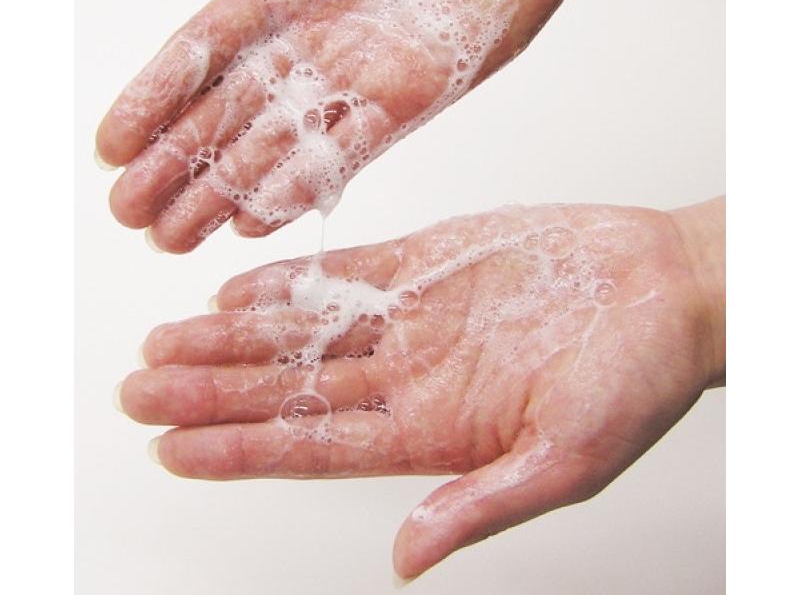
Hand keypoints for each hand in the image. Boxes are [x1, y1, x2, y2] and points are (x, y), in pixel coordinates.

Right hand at [95, 0, 593, 251]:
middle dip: (177, 166)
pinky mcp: (410, 101)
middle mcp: (311, 41)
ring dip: (224, 191)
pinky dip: (299, 186)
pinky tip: (255, 220)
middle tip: (131, 217)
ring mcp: (358, 77)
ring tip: (177, 239)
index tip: (110, 148)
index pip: (200, 55)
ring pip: (276, 145)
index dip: (152, 102)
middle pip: (228, 115)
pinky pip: (344, 152)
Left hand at [117, 202, 723, 576]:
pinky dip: (290, 280)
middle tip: (140, 387)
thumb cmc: (636, 377)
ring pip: (303, 329)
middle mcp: (410, 375)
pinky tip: (238, 289)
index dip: (240, 447)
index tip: (172, 448)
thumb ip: (480, 504)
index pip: (314, 445)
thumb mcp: (567, 459)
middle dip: (212, 390)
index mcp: (436, 431)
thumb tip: (407, 558)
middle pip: (291, 387)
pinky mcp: (429, 261)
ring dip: (234, 337)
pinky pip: (345, 273)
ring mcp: (414, 316)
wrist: (665, 287)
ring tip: (167, 340)